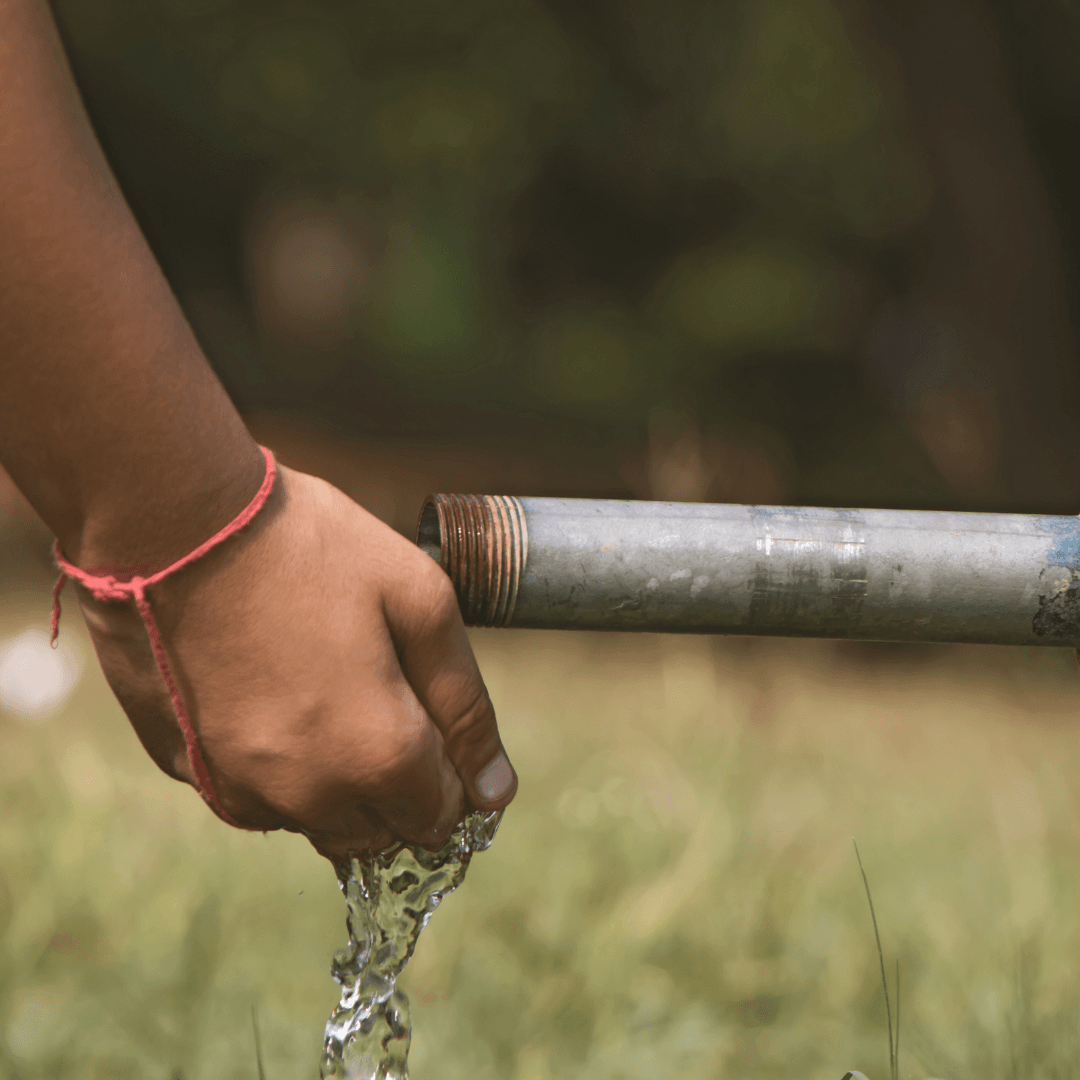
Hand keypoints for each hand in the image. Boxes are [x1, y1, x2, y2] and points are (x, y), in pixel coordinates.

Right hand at [72, 464, 516, 861]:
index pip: (441, 818)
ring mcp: (239, 788)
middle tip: (384, 696)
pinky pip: (257, 800)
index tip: (433, 716)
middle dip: (399, 784)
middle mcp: (308, 795)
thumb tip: (497, 793)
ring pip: (318, 823)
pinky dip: (279, 770)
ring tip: (326, 686)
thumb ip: (465, 704)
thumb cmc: (310, 548)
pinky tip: (275, 696)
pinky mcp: (188, 771)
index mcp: (378, 755)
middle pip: (381, 833)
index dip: (452, 772)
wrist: (175, 520)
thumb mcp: (418, 601)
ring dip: (339, 781)